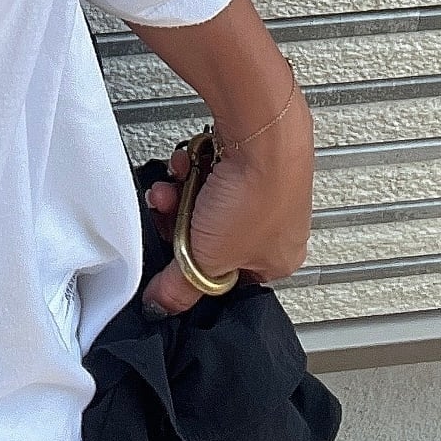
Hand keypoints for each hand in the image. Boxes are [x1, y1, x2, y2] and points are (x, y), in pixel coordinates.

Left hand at [141, 106, 313, 316]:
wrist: (261, 135)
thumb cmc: (256, 199)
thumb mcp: (206, 261)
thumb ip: (180, 289)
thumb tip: (161, 306)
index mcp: (278, 261)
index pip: (228, 280)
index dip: (194, 270)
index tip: (172, 262)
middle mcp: (277, 226)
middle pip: (210, 238)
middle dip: (180, 226)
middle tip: (168, 217)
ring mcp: (265, 189)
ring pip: (205, 204)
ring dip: (179, 197)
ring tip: (170, 190)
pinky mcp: (249, 157)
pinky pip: (208, 172)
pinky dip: (191, 169)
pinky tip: (187, 165)